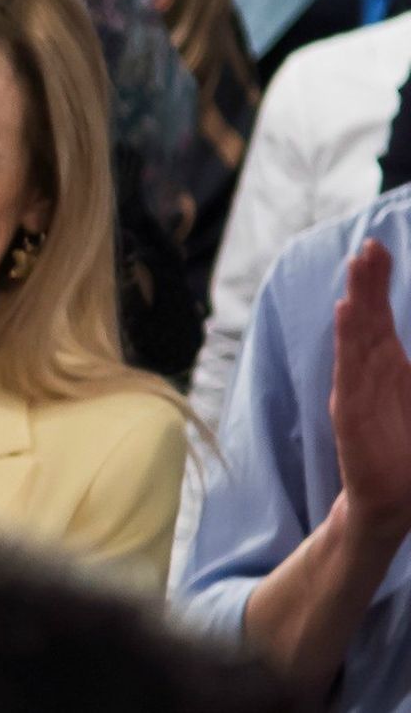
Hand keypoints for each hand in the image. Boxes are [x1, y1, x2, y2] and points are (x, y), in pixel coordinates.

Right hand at [330, 240, 410, 550]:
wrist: (393, 502)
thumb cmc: (409, 453)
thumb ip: (410, 376)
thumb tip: (404, 351)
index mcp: (389, 367)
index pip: (380, 316)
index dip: (378, 283)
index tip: (378, 248)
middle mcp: (370, 374)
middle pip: (366, 319)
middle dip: (367, 283)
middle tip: (367, 246)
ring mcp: (357, 391)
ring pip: (356, 337)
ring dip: (356, 301)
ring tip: (355, 268)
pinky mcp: (351, 413)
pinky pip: (348, 370)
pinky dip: (345, 341)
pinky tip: (344, 314)